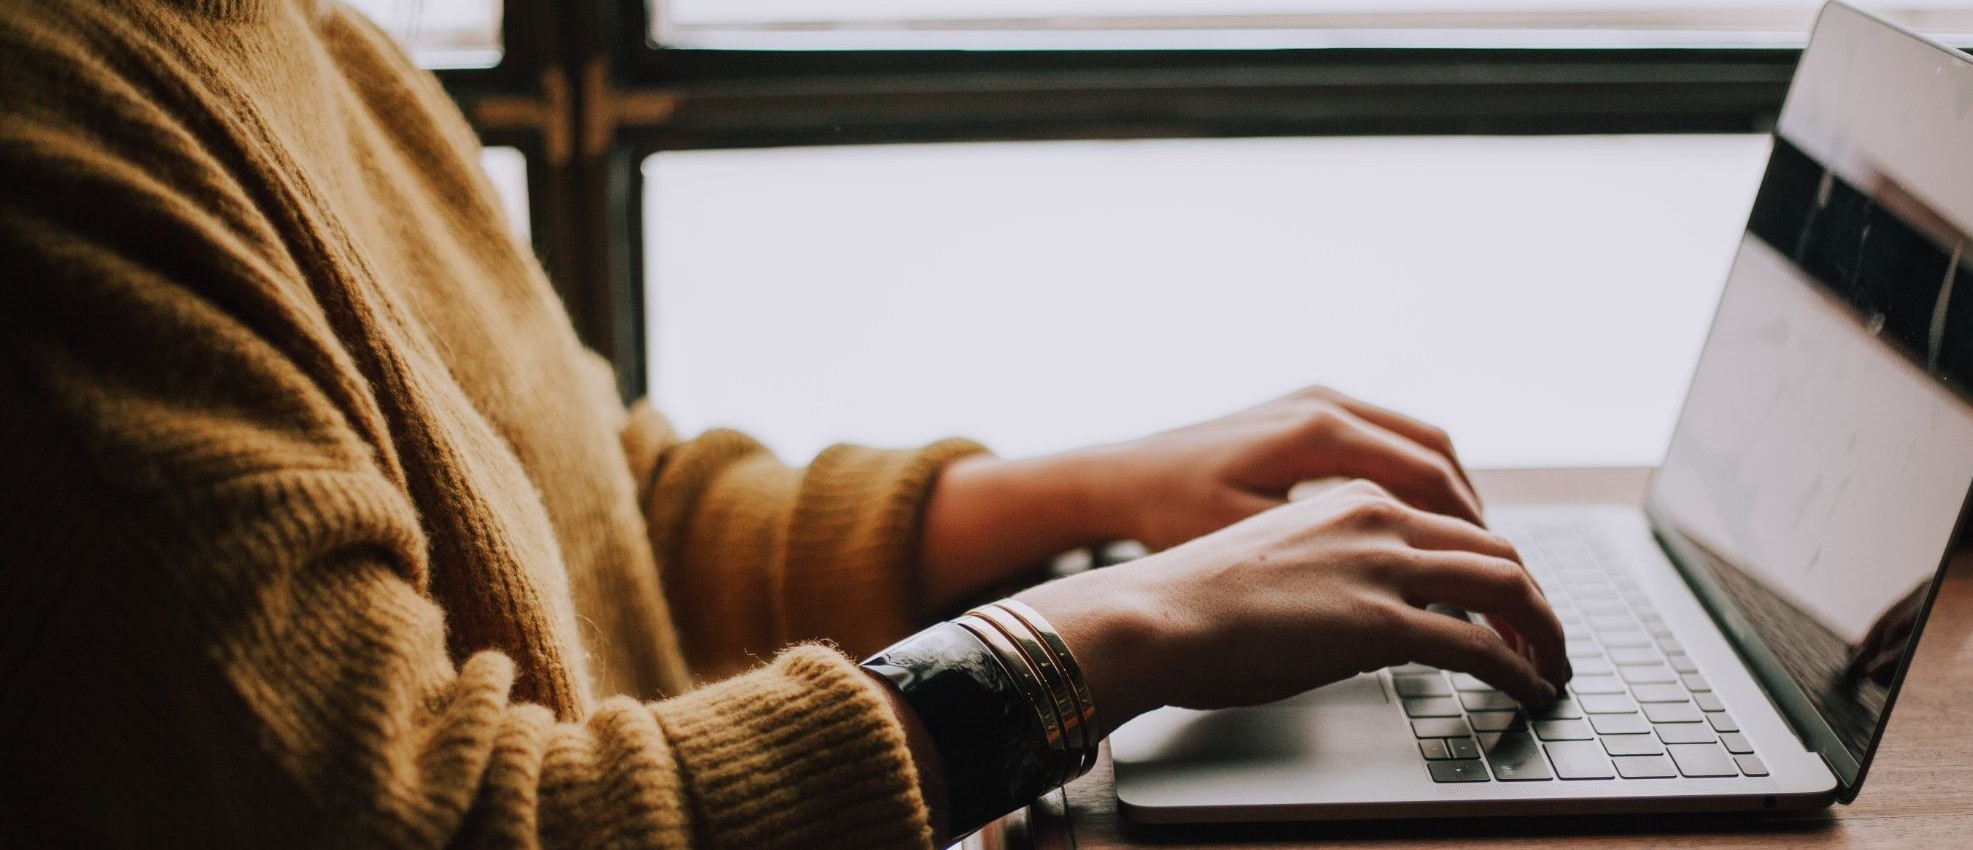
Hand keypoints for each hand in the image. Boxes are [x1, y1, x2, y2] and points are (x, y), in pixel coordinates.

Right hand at [1015, 480, 1568, 729]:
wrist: (1152, 614)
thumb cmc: (1190, 599)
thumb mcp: (1274, 559)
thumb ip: (1330, 567)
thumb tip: (1357, 613)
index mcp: (1350, 498)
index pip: (1453, 523)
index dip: (1493, 565)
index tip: (1505, 602)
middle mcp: (1377, 518)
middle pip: (1495, 549)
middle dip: (1534, 599)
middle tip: (1546, 638)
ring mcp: (1382, 567)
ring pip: (1507, 586)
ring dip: (1543, 631)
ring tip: (1551, 667)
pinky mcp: (1381, 622)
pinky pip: (1481, 645)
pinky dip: (1520, 669)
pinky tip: (1528, 690)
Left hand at [1081, 386, 1483, 550]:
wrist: (1121, 477)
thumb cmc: (1172, 513)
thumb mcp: (1250, 541)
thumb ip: (1328, 555)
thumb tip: (1404, 589)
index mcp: (1318, 431)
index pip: (1427, 476)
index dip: (1469, 530)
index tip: (1494, 572)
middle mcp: (1325, 403)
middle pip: (1435, 451)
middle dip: (1471, 511)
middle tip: (1497, 565)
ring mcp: (1316, 400)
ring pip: (1416, 439)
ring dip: (1448, 490)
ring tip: (1469, 547)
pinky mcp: (1306, 409)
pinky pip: (1386, 436)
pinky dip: (1415, 475)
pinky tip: (1419, 520)